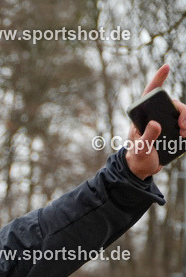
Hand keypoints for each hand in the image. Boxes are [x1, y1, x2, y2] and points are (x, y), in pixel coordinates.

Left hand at [125, 64, 185, 178]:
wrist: (142, 169)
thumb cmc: (137, 157)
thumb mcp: (140, 149)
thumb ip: (147, 137)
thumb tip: (156, 123)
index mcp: (143, 116)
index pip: (150, 94)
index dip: (158, 78)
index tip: (167, 66)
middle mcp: (155, 116)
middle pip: (174, 104)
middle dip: (183, 111)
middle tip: (184, 125)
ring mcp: (165, 123)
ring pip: (182, 113)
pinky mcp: (173, 131)